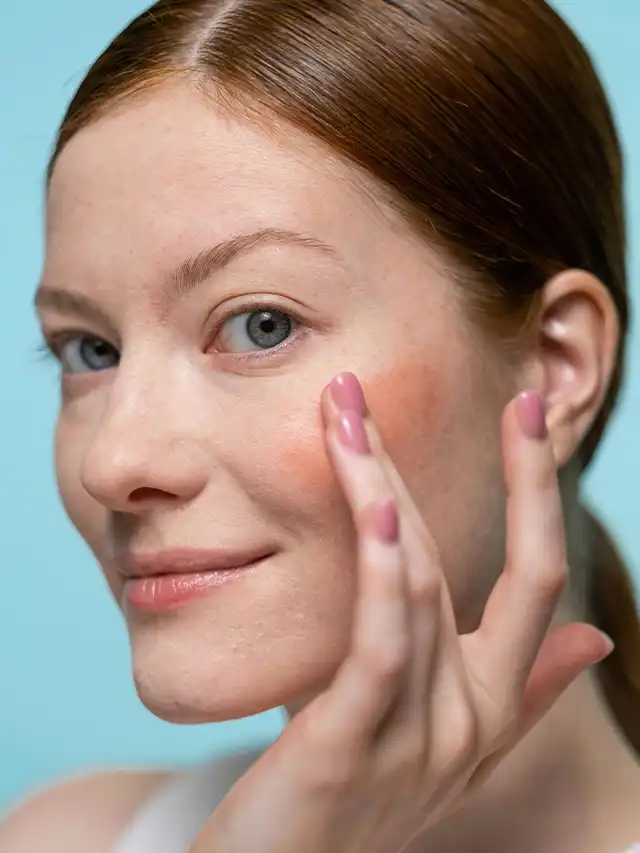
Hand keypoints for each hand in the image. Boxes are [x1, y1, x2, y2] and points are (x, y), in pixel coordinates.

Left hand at [191, 373, 612, 852]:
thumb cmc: (361, 803)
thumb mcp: (454, 747)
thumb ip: (525, 691)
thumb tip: (596, 640)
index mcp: (491, 706)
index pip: (538, 578)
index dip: (538, 490)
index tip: (525, 411)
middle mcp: (468, 719)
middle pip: (461, 563)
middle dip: (419, 467)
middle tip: (368, 387)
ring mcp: (417, 738)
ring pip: (414, 583)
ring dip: (379, 486)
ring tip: (345, 413)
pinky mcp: (350, 747)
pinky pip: (380, 642)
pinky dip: (379, 566)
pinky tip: (370, 498)